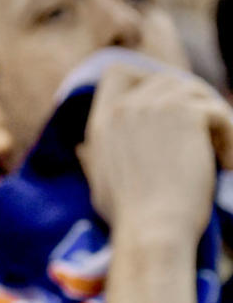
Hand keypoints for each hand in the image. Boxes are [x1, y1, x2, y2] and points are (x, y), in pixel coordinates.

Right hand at [77, 65, 232, 242]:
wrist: (152, 229)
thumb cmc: (129, 219)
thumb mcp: (100, 184)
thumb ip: (95, 159)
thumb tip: (84, 150)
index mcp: (100, 125)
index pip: (116, 73)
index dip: (144, 78)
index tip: (165, 105)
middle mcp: (122, 109)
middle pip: (163, 78)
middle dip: (189, 102)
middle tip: (206, 132)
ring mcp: (152, 107)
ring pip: (195, 92)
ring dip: (213, 119)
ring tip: (220, 154)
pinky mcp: (184, 113)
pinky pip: (217, 111)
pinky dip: (230, 136)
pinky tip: (228, 165)